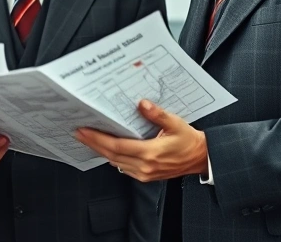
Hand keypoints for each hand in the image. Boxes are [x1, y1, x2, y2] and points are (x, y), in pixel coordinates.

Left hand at [74, 99, 207, 181]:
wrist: (200, 158)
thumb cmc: (189, 141)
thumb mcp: (176, 123)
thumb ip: (157, 114)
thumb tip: (142, 104)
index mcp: (150, 152)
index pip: (117, 146)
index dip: (98, 139)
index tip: (85, 131)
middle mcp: (145, 165)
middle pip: (111, 155)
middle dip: (93, 143)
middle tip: (79, 133)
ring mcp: (144, 173)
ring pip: (115, 162)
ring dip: (100, 151)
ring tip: (88, 139)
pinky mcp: (145, 176)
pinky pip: (123, 168)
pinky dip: (112, 157)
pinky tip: (105, 149)